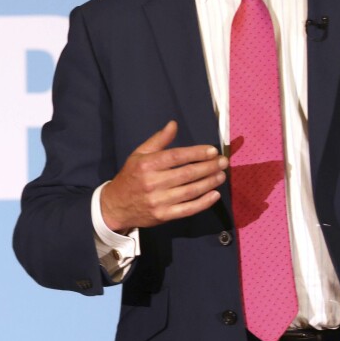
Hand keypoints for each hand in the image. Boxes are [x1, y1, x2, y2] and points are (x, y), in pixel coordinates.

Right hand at [100, 121, 226, 233]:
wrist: (115, 206)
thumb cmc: (130, 177)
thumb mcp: (138, 154)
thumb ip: (158, 140)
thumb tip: (173, 124)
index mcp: (147, 165)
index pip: (176, 157)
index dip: (196, 153)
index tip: (212, 151)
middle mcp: (152, 183)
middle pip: (186, 174)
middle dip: (208, 167)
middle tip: (223, 162)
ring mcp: (158, 201)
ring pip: (190, 191)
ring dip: (209, 183)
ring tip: (221, 175)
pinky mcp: (163, 216)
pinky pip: (187, 209)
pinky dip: (203, 203)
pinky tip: (214, 194)